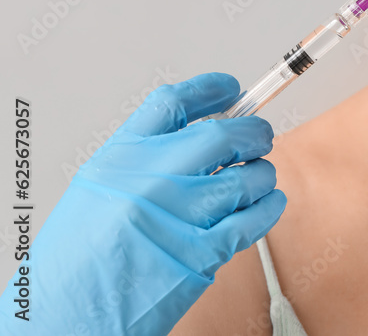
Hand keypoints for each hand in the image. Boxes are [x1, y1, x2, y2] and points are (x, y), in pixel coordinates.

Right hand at [0, 72, 286, 334]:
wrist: (64, 318)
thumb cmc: (79, 259)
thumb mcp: (99, 191)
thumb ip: (145, 160)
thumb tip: (203, 136)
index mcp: (119, 159)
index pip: (172, 104)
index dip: (209, 89)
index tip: (231, 87)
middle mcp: (149, 180)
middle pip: (222, 134)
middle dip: (253, 132)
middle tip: (261, 138)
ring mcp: (176, 216)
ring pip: (247, 177)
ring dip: (263, 175)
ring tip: (260, 180)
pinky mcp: (200, 253)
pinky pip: (254, 219)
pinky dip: (270, 207)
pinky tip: (269, 204)